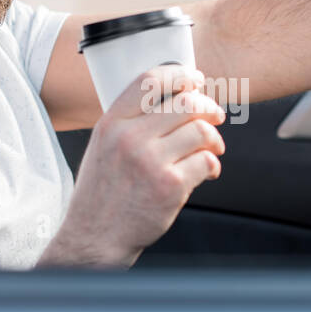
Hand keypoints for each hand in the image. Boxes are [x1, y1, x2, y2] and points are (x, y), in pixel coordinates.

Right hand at [37, 64, 225, 267]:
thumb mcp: (103, 146)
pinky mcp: (170, 186)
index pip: (150, 81)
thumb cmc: (102, 193)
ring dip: (214, 138)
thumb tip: (175, 97)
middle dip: (208, 108)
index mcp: (111, 123)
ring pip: (201, 131)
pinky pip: (207, 161)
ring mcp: (150, 162)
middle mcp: (130, 138)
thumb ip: (131, 121)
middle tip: (215, 116)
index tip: (196, 80)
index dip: (180, 75)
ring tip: (212, 149)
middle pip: (185, 103)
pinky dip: (213, 165)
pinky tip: (207, 171)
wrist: (95, 237)